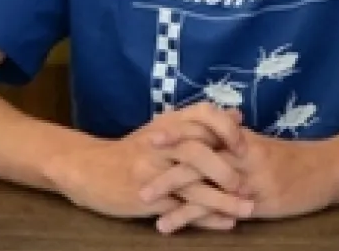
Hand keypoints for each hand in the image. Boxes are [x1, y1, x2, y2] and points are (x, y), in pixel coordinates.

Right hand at [52, 103, 255, 226]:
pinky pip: (180, 209)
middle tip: (249, 185)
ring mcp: (151, 172)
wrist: (89, 170)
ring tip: (248, 210)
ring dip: (223, 200)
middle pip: (198, 152)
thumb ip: (201, 125)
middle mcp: (159, 144)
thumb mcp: (165, 130)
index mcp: (168, 123)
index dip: (226, 130)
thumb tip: (237, 115)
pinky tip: (226, 223)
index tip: (244, 145)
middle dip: (227, 170)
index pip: (203, 116)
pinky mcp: (146, 199)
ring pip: (191, 186)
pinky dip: (205, 218)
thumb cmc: (135, 151)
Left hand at [154, 130, 338, 225]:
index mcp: (243, 139)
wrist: (334, 170)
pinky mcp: (256, 202)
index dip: (177, 130)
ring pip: (202, 181)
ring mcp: (249, 178)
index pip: (204, 129)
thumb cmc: (300, 160)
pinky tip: (169, 224)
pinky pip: (217, 209)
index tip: (151, 130)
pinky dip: (189, 216)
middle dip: (165, 157)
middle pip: (197, 151)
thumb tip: (222, 137)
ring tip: (143, 199)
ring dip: (170, 189)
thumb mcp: (268, 148)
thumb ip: (241, 143)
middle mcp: (243, 154)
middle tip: (134, 160)